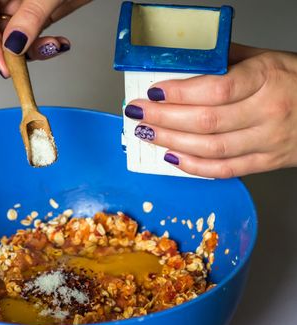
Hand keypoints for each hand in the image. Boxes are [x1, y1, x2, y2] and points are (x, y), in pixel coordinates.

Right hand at [0, 0, 90, 76]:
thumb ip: (30, 16)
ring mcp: (20, 7)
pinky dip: (43, 48)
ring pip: (11, 41)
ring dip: (31, 52)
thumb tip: (13, 46)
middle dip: (8, 51)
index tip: (5, 65)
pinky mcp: (36, 16)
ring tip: (53, 46)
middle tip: (25, 63)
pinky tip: (58, 44)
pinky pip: (30, 40)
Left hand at [125, 44, 296, 177]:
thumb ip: (226, 60)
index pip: (216, 89)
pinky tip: (171, 157)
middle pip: (206, 121)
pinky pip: (224, 170)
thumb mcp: (266, 58)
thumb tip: (184, 60)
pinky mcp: (265, 162)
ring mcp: (267, 141)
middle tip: (139, 113)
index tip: (154, 91)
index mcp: (266, 78)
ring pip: (211, 149)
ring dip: (172, 142)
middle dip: (164, 118)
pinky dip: (193, 167)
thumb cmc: (296, 80)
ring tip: (148, 134)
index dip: (180, 92)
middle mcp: (267, 112)